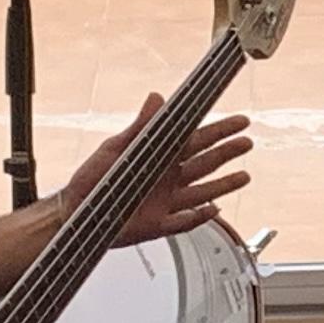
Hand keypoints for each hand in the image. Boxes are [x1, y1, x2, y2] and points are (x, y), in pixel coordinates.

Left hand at [70, 94, 253, 245]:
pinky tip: (215, 211)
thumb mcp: (117, 147)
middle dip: (228, 152)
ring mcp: (165, 202)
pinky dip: (201, 217)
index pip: (196, 139)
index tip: (238, 121)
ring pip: (203, 191)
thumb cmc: (93, 178)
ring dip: (224, 184)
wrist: (75, 211)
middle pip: (206, 163)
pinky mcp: (159, 224)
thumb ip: (141, 125)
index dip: (219, 130)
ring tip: (244, 176)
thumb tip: (157, 98)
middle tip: (248, 141)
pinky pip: (186, 221)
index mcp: (160, 156)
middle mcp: (167, 178)